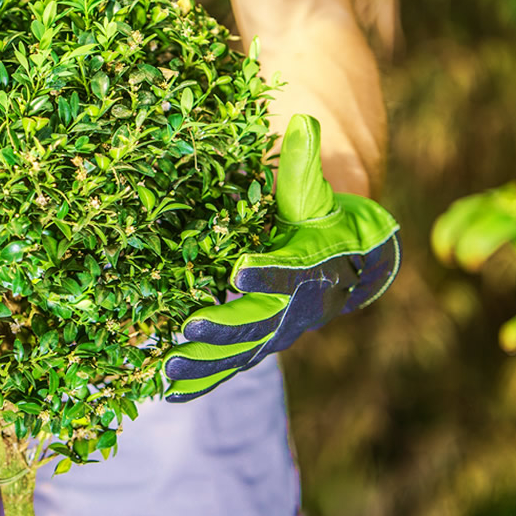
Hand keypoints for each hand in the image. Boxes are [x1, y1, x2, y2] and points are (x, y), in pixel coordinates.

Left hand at [162, 114, 400, 401]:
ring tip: (168, 370)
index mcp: (325, 262)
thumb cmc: (323, 204)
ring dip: (209, 363)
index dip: (272, 272)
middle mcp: (309, 304)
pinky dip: (205, 378)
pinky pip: (235, 362)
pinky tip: (169, 392)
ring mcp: (286, 327)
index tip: (239, 272)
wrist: (348, 245)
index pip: (300, 270)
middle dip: (227, 328)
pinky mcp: (265, 340)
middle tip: (186, 330)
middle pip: (267, 321)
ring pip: (247, 350)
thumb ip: (305, 164)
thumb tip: (303, 123)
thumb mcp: (315, 180)